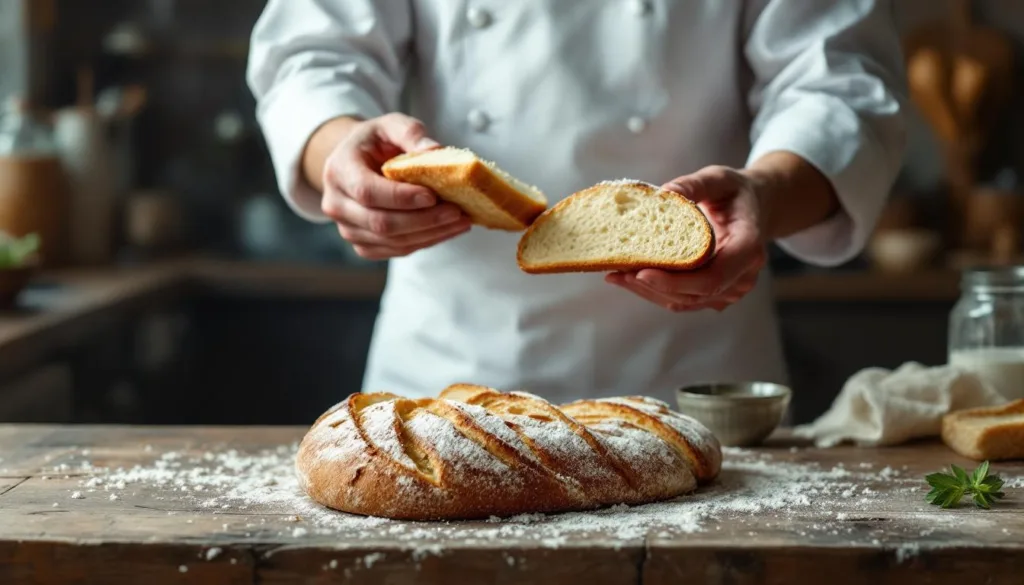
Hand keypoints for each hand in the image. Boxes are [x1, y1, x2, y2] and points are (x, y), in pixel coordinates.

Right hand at [319, 113, 471, 259]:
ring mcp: (347, 229)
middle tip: (456, 211)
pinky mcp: (363, 245)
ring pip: (391, 241)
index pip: (367, 192)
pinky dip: (424, 242)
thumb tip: (435, 151)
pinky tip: (446, 230)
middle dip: (424, 220)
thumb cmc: (375, 142)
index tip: (432, 195)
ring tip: (460, 221)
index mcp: (339, 171)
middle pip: (381, 222)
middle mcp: (336, 204)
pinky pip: (396, 250)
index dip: (400, 197)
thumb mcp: (390, 125)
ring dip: (430, 234)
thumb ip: (411, 133)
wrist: (356, 163)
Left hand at [605, 165, 767, 312]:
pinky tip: (628, 277)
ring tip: (616, 275)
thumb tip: (663, 193)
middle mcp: (743, 275)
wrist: (753, 208)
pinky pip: (684, 299)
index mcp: (748, 246)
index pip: (711, 277)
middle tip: (617, 273)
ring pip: (685, 302)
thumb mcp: (718, 178)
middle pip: (694, 294)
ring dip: (648, 291)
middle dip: (653, 287)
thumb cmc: (734, 192)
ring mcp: (731, 289)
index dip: (675, 282)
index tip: (641, 272)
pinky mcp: (716, 294)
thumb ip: (694, 184)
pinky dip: (655, 291)